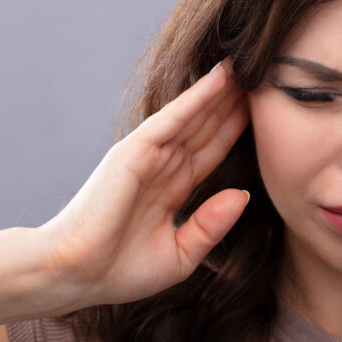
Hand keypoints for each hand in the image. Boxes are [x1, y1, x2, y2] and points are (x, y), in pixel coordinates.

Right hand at [37, 58, 250, 310]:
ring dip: (221, 90)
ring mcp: (148, 155)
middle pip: (206, 126)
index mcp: (171, 189)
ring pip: (194, 116)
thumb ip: (211, 225)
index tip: (266, 112)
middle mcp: (161, 166)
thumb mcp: (180, 255)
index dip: (236, 129)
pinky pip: (173, 118)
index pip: (211, 151)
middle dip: (234, 102)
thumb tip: (242, 196)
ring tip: (250, 65)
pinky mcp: (134, 150)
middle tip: (265, 74)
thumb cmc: (119, 272)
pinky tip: (220, 78)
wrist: (76, 277)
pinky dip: (197, 97)